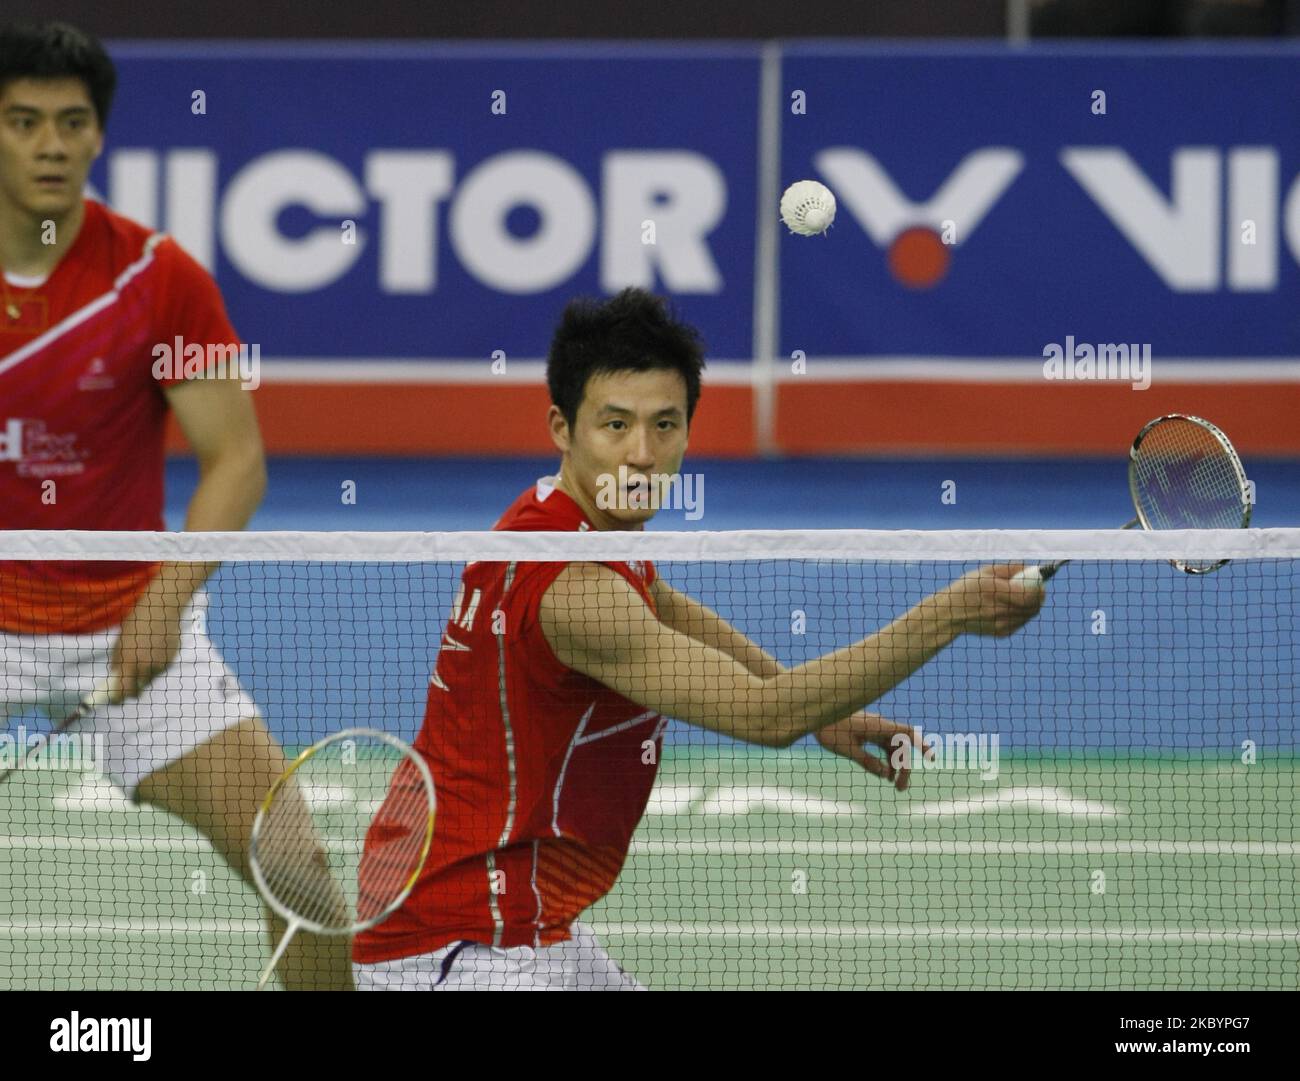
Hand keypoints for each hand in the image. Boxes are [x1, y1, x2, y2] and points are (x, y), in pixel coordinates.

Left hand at [110, 602, 184, 699]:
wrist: (160, 610)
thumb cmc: (135, 624)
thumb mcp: (120, 643)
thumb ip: (118, 663)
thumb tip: (116, 678)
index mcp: (129, 662)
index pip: (123, 690)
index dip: (118, 698)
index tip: (116, 700)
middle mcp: (145, 666)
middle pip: (139, 689)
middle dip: (133, 688)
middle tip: (130, 682)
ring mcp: (160, 664)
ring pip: (151, 679)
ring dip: (146, 675)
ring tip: (145, 657)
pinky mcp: (171, 660)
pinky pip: (161, 669)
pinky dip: (157, 665)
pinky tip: (156, 650)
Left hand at [815, 710, 932, 791]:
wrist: (814, 714)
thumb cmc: (829, 729)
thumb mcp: (847, 749)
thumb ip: (867, 762)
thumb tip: (885, 774)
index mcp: (877, 726)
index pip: (906, 733)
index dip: (921, 744)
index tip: (931, 758)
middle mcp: (879, 726)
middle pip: (900, 747)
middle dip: (904, 768)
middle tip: (901, 789)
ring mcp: (874, 729)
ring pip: (893, 749)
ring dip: (896, 766)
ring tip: (896, 786)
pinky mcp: (867, 733)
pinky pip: (883, 747)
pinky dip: (887, 761)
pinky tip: (886, 775)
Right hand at [936, 563, 1043, 636]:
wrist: (949, 614)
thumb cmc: (967, 588)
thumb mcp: (985, 572)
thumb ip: (1010, 569)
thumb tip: (1032, 568)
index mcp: (994, 591)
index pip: (1029, 595)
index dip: (1039, 589)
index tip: (1040, 583)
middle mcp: (998, 610)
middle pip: (1033, 607)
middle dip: (1038, 597)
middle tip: (1035, 589)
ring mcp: (1000, 625)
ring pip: (1029, 615)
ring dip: (1029, 605)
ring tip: (1017, 597)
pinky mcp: (1001, 633)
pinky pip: (1020, 622)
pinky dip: (1020, 614)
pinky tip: (1007, 608)